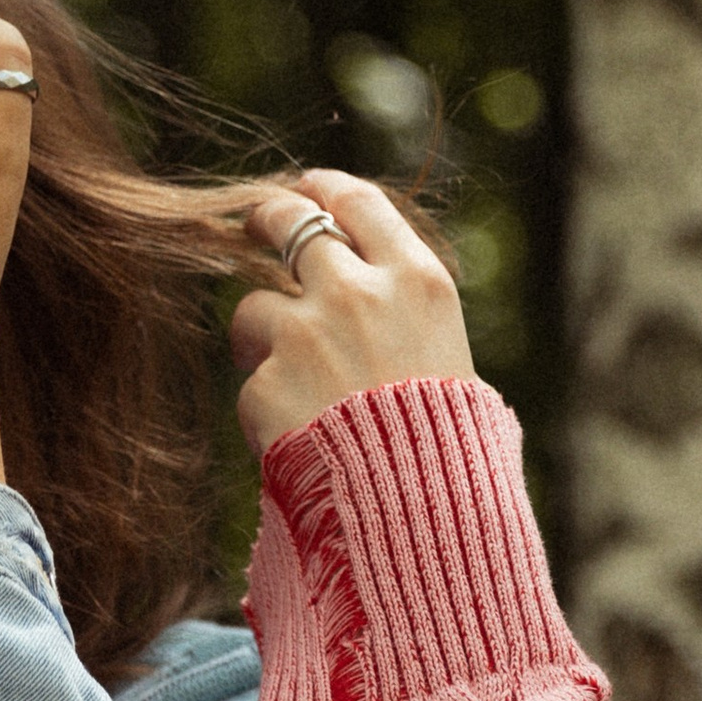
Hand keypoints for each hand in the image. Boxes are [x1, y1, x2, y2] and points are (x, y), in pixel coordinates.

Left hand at [228, 168, 472, 454]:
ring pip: (254, 306)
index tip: (306, 189)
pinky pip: (253, 382)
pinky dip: (268, 408)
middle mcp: (359, 293)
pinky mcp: (267, 382)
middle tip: (256, 228)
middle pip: (288, 222)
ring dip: (262, 337)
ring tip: (296, 385)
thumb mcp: (446, 351)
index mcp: (417, 280)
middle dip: (266, 220)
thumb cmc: (447, 442)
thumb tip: (353, 272)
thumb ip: (399, 306)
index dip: (323, 189)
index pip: (358, 201)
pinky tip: (300, 435)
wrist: (424, 511)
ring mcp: (306, 334)